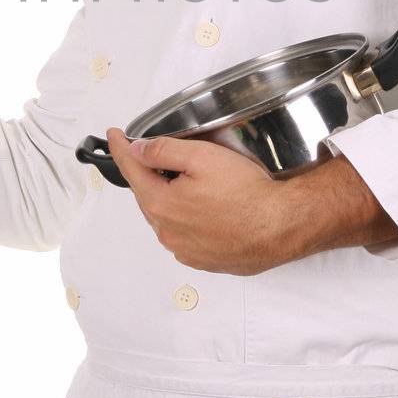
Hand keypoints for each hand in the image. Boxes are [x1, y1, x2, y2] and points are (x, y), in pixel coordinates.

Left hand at [105, 127, 307, 274]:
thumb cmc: (248, 193)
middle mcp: (167, 233)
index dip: (121, 150)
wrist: (283, 226)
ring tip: (187, 182)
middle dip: (148, 174)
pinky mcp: (204, 261)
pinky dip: (186, 219)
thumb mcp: (202, 157)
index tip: (114, 137)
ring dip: (169, 198)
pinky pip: (184, 235)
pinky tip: (204, 208)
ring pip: (167, 217)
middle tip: (151, 155)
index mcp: (161, 205)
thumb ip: (163, 151)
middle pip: (148, 195)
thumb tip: (137, 151)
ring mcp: (185, 250)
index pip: (131, 170)